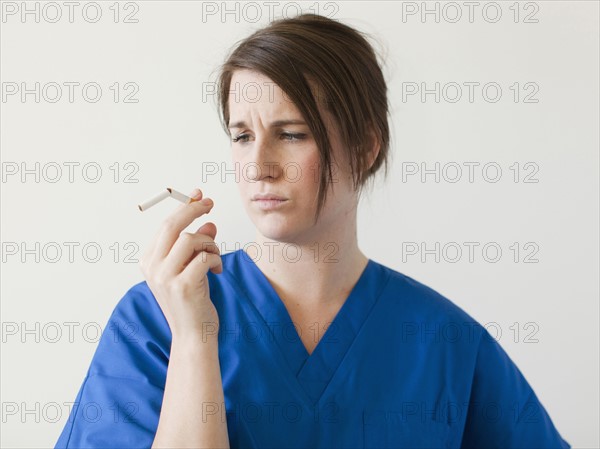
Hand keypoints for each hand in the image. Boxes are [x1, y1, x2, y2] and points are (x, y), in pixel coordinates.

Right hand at [139, 188, 222, 339]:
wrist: (192, 335)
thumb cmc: (191, 302)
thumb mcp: (191, 269)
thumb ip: (196, 246)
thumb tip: (209, 223)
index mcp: (148, 262)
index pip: (165, 226)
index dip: (183, 208)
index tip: (198, 196)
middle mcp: (152, 268)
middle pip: (172, 226)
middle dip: (193, 209)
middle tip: (210, 203)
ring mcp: (166, 277)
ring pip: (191, 239)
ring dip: (210, 244)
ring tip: (215, 257)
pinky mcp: (184, 285)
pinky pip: (206, 256)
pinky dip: (217, 259)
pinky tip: (217, 272)